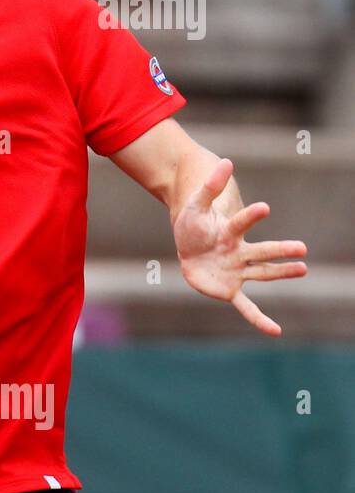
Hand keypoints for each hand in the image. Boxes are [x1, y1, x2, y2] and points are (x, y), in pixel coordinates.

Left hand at [172, 158, 306, 335]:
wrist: (189, 246)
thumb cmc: (194, 225)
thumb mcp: (195, 206)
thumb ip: (209, 187)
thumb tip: (226, 160)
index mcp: (230, 232)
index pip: (241, 222)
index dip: (251, 215)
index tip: (263, 208)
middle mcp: (239, 253)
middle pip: (261, 251)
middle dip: (280, 250)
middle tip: (302, 248)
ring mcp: (237, 272)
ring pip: (262, 274)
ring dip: (281, 273)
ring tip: (303, 269)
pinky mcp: (230, 290)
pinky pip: (246, 307)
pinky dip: (259, 319)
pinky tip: (276, 331)